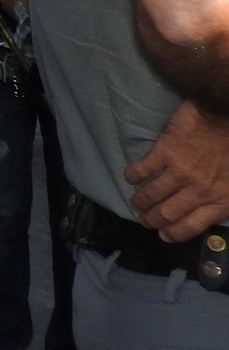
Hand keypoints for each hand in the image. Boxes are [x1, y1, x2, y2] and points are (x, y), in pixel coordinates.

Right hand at [126, 99, 228, 239]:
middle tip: (143, 220)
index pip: (191, 227)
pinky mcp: (164, 153)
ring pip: (151, 194)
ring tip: (135, 202)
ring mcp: (180, 172)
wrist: (225, 115)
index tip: (162, 234)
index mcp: (220, 200)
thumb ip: (223, 198)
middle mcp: (198, 191)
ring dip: (139, 201)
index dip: (173, 234)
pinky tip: (130, 177)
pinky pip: (142, 170)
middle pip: (167, 213)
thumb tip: (207, 211)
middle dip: (151, 220)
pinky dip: (133, 176)